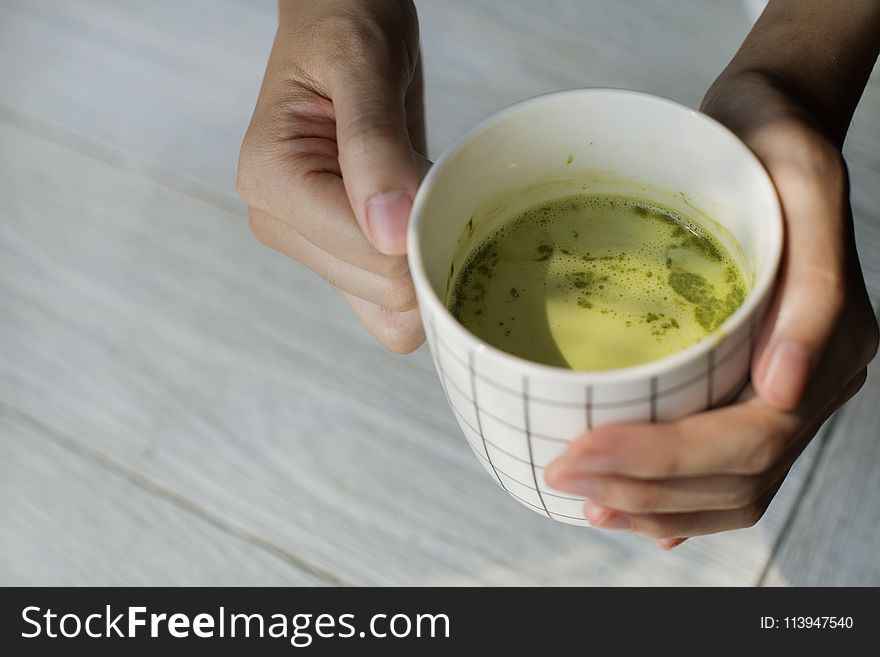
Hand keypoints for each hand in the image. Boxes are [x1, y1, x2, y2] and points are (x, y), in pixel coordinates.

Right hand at [236, 0, 425, 352]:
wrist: (341, 16)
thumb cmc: (344, 21)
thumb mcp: (363, 63)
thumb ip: (373, 144)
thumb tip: (390, 233)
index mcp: (273, 182)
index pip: (371, 259)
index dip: (423, 230)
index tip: (439, 179)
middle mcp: (281, 222)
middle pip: (384, 294)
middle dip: (428, 247)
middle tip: (438, 182)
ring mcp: (310, 241)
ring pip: (389, 311)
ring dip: (429, 264)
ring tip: (430, 197)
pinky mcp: (339, 250)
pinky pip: (387, 304)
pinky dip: (421, 275)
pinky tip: (428, 224)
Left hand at [545, 70, 878, 547]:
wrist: (765, 129)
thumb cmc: (774, 147)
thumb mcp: (802, 183)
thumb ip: (813, 284)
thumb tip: (782, 389)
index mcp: (833, 344)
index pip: (749, 438)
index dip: (661, 460)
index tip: (578, 453)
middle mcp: (812, 380)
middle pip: (736, 477)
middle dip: (644, 489)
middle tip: (563, 476)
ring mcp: (785, 389)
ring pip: (731, 488)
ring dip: (656, 505)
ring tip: (587, 499)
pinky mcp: (751, 384)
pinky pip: (724, 466)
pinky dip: (675, 495)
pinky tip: (628, 500)